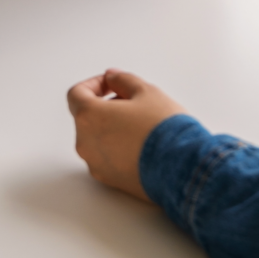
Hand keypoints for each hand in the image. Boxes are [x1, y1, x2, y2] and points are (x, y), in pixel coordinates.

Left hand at [66, 69, 186, 200]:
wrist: (181, 167)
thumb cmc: (163, 129)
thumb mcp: (147, 91)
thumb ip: (123, 80)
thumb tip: (111, 77)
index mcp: (89, 116)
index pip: (76, 94)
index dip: (94, 84)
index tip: (112, 85)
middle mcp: (85, 142)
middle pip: (86, 117)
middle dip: (106, 106)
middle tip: (134, 104)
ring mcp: (95, 164)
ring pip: (96, 138)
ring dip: (112, 128)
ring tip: (142, 127)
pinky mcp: (108, 180)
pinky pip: (106, 158)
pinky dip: (117, 148)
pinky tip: (142, 146)